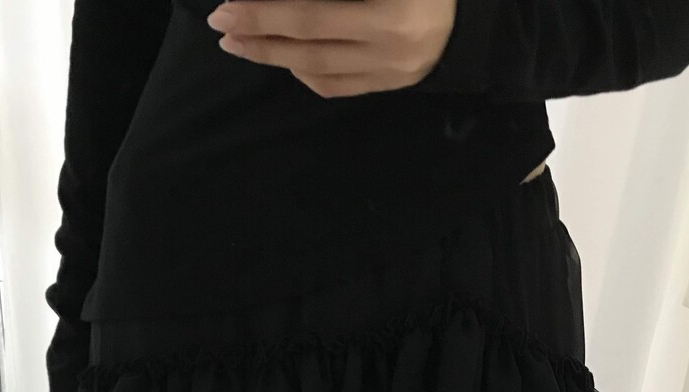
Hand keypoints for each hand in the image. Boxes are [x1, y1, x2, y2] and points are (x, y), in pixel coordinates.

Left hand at [206, 0, 456, 97]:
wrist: (467, 8)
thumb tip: (280, 2)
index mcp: (391, 6)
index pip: (312, 11)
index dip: (267, 9)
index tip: (229, 4)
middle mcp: (393, 40)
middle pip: (309, 39)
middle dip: (259, 32)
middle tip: (221, 25)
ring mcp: (394, 68)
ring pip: (318, 69)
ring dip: (272, 56)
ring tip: (239, 44)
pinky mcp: (394, 85)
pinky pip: (337, 86)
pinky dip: (304, 74)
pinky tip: (283, 60)